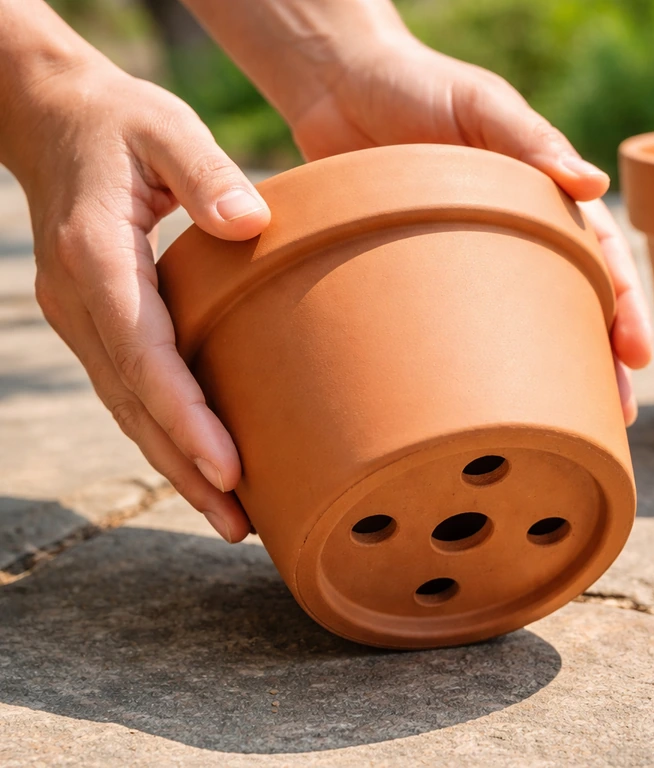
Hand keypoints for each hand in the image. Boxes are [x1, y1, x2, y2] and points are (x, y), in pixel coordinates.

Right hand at [10, 60, 269, 541]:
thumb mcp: (166, 128)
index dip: (184, 417)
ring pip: (127, 410)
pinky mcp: (94, 323)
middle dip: (183, 469)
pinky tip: (197, 465)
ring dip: (172, 467)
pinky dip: (161, 434)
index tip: (228, 468)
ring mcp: (80, 319)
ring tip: (228, 518)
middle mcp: (80, 302)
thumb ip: (205, 173)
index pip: (144, 355)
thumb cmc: (122, 121)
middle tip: (237, 525)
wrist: (52, 118)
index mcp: (98, 258)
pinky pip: (128, 392)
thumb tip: (250, 222)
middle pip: (133, 405)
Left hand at [289, 39, 652, 422]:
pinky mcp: (421, 273)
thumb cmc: (415, 83)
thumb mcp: (479, 104)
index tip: (633, 356)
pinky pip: (459, 321)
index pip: (597, 256)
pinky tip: (483, 399)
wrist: (334, 85)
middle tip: (615, 414)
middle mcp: (513, 230)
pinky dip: (478, 360)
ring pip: (518, 322)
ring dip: (547, 371)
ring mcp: (467, 257)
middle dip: (596, 358)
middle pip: (568, 302)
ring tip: (565, 423)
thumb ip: (530, 139)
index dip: (621, 306)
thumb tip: (594, 181)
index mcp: (542, 192)